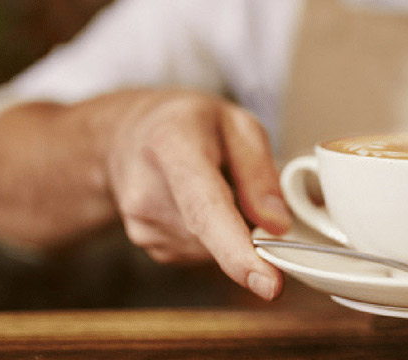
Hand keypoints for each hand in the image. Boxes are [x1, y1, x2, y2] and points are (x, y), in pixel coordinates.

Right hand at [102, 90, 291, 299]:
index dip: (238, 251)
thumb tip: (277, 226)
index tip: (269, 284)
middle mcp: (147, 191)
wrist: (130, 134)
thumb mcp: (237, 123)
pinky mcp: (148, 245)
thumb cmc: (190, 124)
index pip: (206, 209)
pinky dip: (215, 234)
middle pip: (216, 234)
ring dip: (230, 227)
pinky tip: (198, 203)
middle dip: (247, 225)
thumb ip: (260, 172)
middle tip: (241, 182)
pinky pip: (204, 252)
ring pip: (214, 248)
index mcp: (172, 147)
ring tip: (211, 183)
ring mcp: (142, 224)